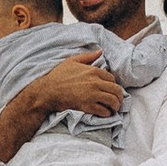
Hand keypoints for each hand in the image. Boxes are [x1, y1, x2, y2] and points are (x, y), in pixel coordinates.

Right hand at [0, 56, 124, 156]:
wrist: (47, 91)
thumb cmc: (58, 76)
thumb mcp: (71, 61)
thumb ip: (87, 56)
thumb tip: (100, 52)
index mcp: (93, 70)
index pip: (112, 78)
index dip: (113, 85)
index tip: (111, 90)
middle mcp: (95, 82)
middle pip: (116, 90)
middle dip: (119, 97)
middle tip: (117, 102)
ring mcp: (92, 94)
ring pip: (112, 101)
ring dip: (115, 106)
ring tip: (114, 109)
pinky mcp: (87, 106)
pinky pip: (103, 111)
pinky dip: (106, 113)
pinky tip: (105, 113)